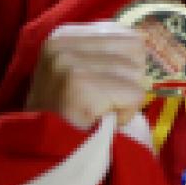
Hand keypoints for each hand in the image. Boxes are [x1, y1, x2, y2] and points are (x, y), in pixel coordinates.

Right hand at [25, 22, 151, 129]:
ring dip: (126, 100)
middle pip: (135, 54)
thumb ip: (105, 56)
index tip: (107, 85)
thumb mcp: (77, 74)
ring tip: (98, 111)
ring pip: (136, 76)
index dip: (128, 66)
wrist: (42, 146)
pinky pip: (134, 96)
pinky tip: (101, 120)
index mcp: (64, 38)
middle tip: (103, 102)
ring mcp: (72, 64)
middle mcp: (64, 45)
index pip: (128, 38)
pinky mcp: (82, 84)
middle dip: (129, 82)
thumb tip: (143, 40)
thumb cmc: (65, 114)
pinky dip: (125, 113)